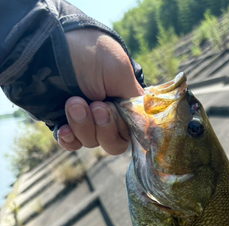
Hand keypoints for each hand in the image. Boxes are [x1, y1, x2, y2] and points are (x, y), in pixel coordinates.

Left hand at [58, 29, 143, 154]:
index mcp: (125, 104)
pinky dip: (70, 139)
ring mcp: (86, 121)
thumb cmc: (91, 53)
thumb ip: (135, 100)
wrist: (51, 45)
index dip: (124, 127)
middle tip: (95, 106)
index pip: (133, 132)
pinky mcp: (64, 124)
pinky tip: (64, 129)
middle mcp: (108, 115)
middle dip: (105, 128)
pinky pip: (71, 144)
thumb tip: (144, 122)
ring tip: (73, 102)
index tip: (112, 109)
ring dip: (84, 126)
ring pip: (92, 142)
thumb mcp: (121, 71)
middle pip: (114, 143)